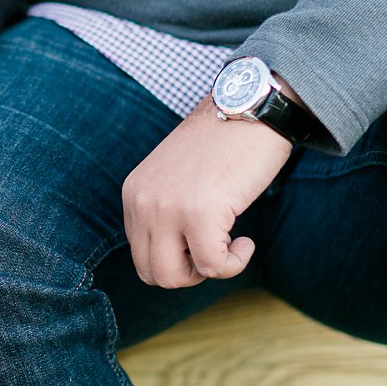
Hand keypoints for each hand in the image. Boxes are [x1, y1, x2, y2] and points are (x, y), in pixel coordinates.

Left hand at [122, 98, 291, 287]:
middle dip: (188, 272)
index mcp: (135, 194)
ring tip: (229, 245)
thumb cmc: (224, 143)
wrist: (251, 109)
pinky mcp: (200, 213)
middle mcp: (142, 202)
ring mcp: (167, 209)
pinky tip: (246, 241)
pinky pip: (212, 266)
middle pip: (150, 271)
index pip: (140, 253)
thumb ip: (167, 209)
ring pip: (172, 277)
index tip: (203, 239)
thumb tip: (178, 255)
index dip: (176, 257)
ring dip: (207, 271)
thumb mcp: (178, 177)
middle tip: (216, 249)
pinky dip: (233, 263)